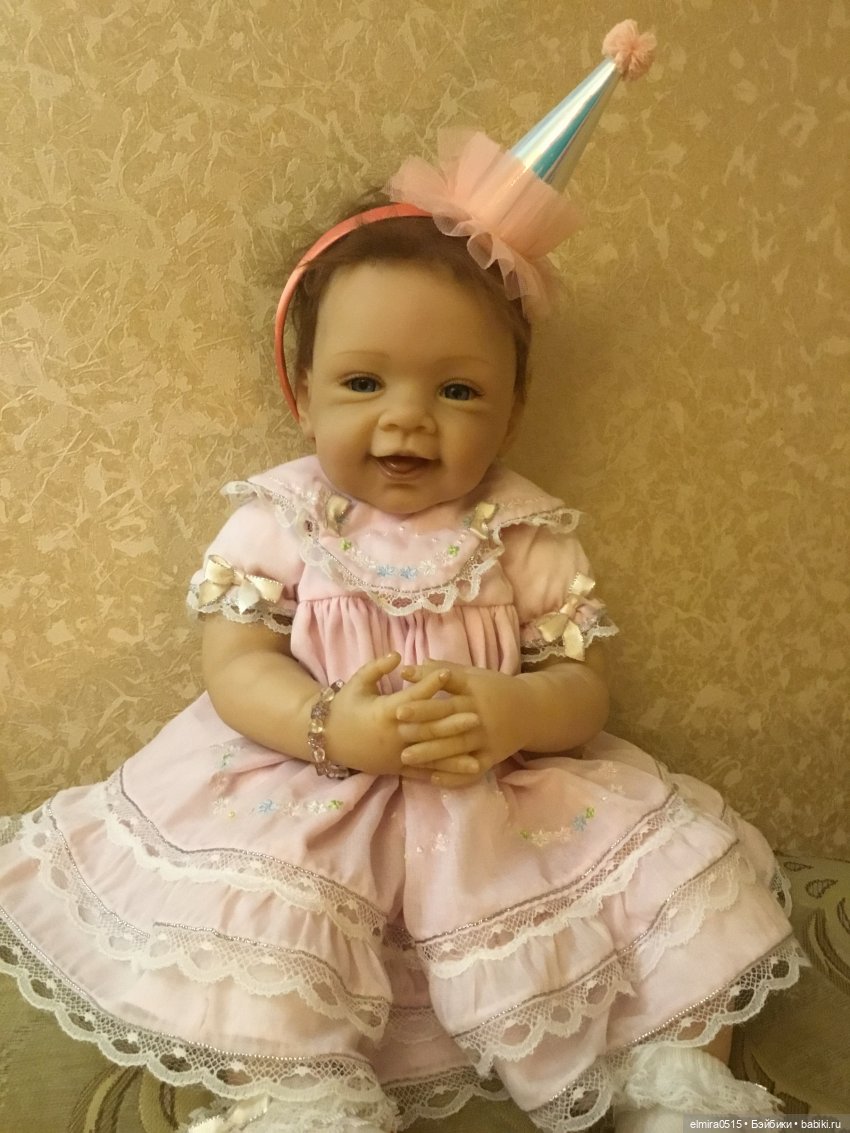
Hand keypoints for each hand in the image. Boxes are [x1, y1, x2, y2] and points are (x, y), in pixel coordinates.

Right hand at [323, 653, 482, 778]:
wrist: (326, 739)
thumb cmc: (344, 707)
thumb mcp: (356, 683)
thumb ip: (377, 667)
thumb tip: (398, 654)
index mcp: (384, 711)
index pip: (412, 697)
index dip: (430, 685)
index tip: (449, 674)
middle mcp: (393, 734)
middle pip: (426, 729)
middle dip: (452, 723)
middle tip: (477, 716)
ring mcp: (396, 754)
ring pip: (429, 755)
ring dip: (454, 755)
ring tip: (478, 755)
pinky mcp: (396, 768)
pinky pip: (422, 773)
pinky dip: (441, 775)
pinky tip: (455, 777)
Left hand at [397, 660, 530, 786]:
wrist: (532, 711)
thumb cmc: (495, 689)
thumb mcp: (472, 675)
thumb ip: (441, 672)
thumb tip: (405, 669)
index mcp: (474, 689)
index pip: (446, 693)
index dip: (423, 700)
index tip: (399, 707)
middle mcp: (480, 714)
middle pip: (449, 720)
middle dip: (422, 727)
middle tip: (397, 732)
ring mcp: (487, 737)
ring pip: (457, 746)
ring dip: (431, 753)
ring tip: (406, 757)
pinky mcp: (493, 756)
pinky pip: (473, 769)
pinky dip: (454, 775)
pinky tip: (433, 777)